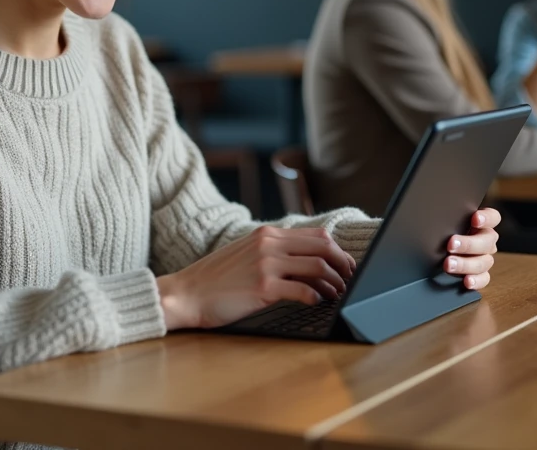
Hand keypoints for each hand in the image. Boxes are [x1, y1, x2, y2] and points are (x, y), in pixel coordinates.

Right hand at [155, 226, 355, 329]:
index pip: (316, 234)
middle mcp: (269, 244)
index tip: (346, 264)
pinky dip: (316, 297)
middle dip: (344, 263)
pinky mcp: (263, 288)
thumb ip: (273, 251)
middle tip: (350, 278)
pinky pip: (303, 291)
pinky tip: (316, 302)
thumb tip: (306, 261)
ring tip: (337, 293)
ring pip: (317, 268)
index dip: (338, 249)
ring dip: (334, 283)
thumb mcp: (246, 253)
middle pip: (323, 246)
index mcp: (267, 234)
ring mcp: (266, 265)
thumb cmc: (215, 279)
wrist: (186, 294)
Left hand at [444, 208, 499, 290]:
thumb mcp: (446, 222)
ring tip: (449, 264)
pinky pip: (483, 279)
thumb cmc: (442, 231)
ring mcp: (484, 258)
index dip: (487, 218)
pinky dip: (476, 281)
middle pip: (487, 241)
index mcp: (482, 224)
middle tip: (451, 244)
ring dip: (466, 263)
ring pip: (484, 262)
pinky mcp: (480, 275)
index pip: (493, 217)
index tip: (475, 219)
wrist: (438, 249)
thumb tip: (433, 212)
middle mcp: (486, 241)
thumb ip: (448, 217)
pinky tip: (466, 281)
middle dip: (468, 244)